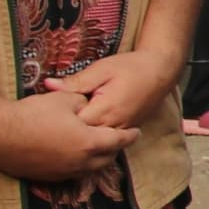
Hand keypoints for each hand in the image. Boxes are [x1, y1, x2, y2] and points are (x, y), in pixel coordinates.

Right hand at [0, 91, 135, 185]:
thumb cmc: (32, 114)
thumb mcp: (64, 100)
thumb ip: (83, 102)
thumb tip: (90, 104)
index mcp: (89, 143)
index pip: (118, 141)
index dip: (129, 135)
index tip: (136, 132)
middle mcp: (80, 163)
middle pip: (107, 158)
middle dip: (115, 148)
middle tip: (117, 138)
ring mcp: (63, 173)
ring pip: (90, 169)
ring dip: (98, 158)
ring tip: (98, 147)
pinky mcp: (48, 178)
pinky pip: (72, 173)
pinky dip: (79, 164)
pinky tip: (74, 154)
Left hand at [50, 46, 179, 133]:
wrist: (161, 71)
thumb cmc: (131, 67)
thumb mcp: (101, 69)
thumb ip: (75, 81)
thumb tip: (48, 85)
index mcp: (104, 110)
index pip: (72, 124)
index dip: (59, 119)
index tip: (51, 110)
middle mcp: (113, 125)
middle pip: (82, 137)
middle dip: (68, 129)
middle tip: (55, 118)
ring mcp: (121, 130)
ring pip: (94, 142)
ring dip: (81, 134)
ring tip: (69, 123)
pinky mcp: (126, 130)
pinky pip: (106, 140)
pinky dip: (94, 135)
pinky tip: (86, 126)